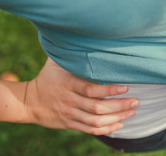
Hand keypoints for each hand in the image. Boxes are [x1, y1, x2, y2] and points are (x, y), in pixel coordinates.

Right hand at [24, 57, 138, 134]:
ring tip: (132, 112)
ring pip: (96, 120)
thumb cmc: (48, 77)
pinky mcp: (71, 124)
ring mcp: (71, 114)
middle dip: (119, 106)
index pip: (90, 89)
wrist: (29, 102)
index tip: (126, 87)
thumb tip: (84, 35)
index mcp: (67, 84)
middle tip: (136, 102)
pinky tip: (120, 124)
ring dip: (117, 117)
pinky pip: (91, 129)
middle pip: (97, 107)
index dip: (109, 90)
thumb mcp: (55, 62)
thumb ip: (71, 53)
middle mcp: (70, 100)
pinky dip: (106, 129)